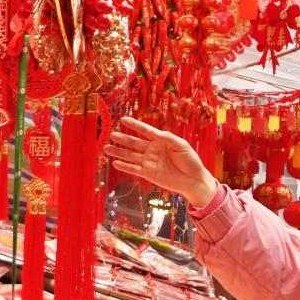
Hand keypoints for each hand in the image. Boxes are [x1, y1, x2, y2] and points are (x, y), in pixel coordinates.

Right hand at [103, 117, 217, 206]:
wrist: (193, 179)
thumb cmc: (190, 160)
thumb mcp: (181, 145)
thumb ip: (168, 138)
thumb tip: (155, 132)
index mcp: (160, 140)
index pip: (145, 131)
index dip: (135, 125)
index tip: (123, 119)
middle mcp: (152, 150)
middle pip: (134, 143)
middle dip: (123, 139)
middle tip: (112, 134)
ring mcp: (149, 162)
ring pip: (131, 156)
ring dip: (119, 152)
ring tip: (107, 148)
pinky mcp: (148, 174)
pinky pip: (134, 169)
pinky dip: (125, 167)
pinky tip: (115, 163)